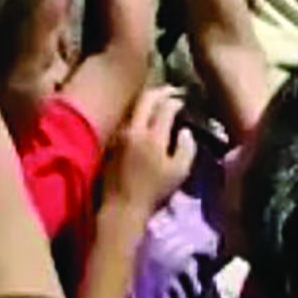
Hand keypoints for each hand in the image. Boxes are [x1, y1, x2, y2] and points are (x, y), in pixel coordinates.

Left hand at [106, 87, 196, 212]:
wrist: (122, 207)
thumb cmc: (154, 192)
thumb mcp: (179, 172)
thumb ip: (186, 147)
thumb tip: (184, 130)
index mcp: (152, 136)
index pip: (165, 107)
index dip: (176, 100)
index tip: (183, 100)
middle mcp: (134, 129)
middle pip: (146, 99)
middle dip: (161, 92)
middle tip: (171, 91)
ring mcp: (120, 134)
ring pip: (134, 107)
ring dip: (147, 100)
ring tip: (159, 101)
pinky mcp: (111, 141)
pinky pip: (126, 118)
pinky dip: (138, 113)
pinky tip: (144, 118)